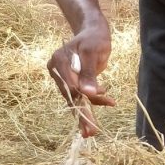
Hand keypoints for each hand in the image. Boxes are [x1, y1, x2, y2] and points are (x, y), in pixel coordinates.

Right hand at [47, 22, 114, 136]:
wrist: (94, 32)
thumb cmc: (94, 39)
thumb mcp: (93, 52)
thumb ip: (89, 73)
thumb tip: (88, 92)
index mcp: (59, 61)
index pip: (70, 85)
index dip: (83, 98)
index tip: (97, 106)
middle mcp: (58, 71)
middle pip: (71, 95)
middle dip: (82, 113)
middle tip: (89, 132)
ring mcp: (64, 77)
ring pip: (75, 99)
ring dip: (86, 113)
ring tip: (91, 131)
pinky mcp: (73, 82)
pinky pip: (80, 96)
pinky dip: (92, 102)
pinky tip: (107, 103)